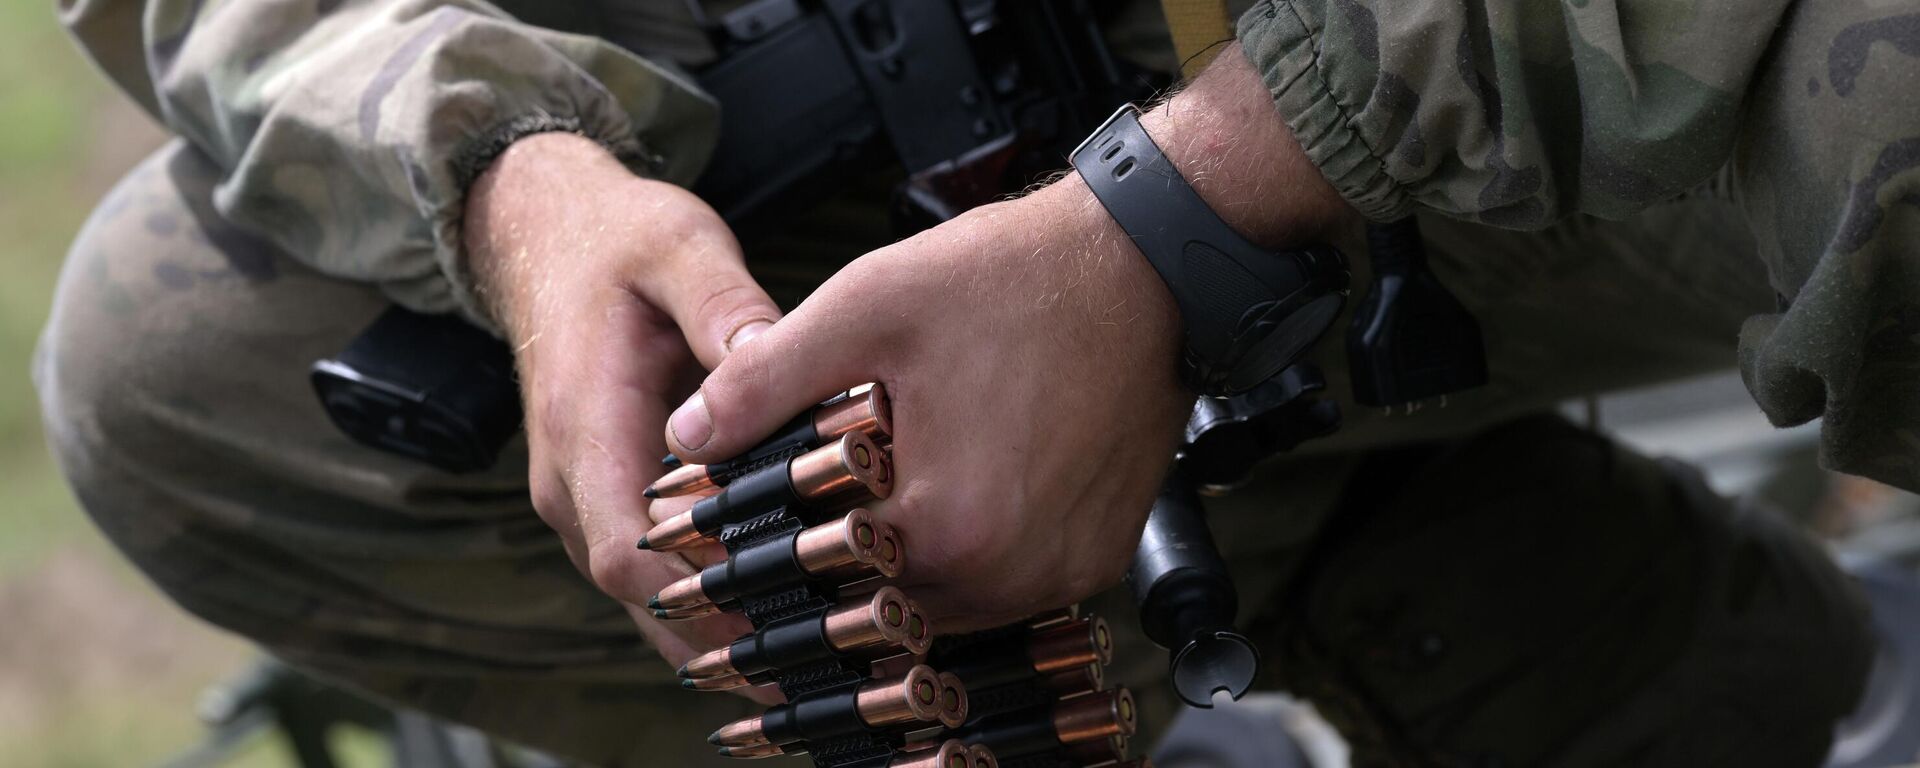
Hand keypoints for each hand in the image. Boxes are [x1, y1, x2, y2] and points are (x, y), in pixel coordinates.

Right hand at [465, 132, 778, 697]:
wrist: (546, 234)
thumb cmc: (617, 242)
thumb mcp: (680, 247)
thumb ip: (726, 304)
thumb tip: (774, 361)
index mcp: (585, 427)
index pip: (630, 551)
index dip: (704, 594)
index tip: (783, 608)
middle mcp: (571, 481)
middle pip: (643, 595)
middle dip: (726, 627)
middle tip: (825, 641)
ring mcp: (583, 496)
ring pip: (647, 593)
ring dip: (719, 619)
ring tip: (814, 633)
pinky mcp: (607, 495)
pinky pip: (653, 565)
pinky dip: (707, 589)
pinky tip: (780, 595)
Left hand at [663, 47, 1347, 629]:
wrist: (1150, 268)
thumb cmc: (1015, 279)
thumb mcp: (866, 307)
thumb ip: (764, 380)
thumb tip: (686, 435)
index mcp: (944, 525)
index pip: (825, 572)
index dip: (781, 544)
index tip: (762, 515)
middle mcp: (1011, 572)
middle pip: (887, 602)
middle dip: (848, 559)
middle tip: (827, 495)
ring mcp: (1063, 573)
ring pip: (949, 605)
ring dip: (910, 564)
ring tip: (891, 490)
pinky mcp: (1099, 559)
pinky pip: (1013, 588)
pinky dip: (976, 557)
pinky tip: (961, 492)